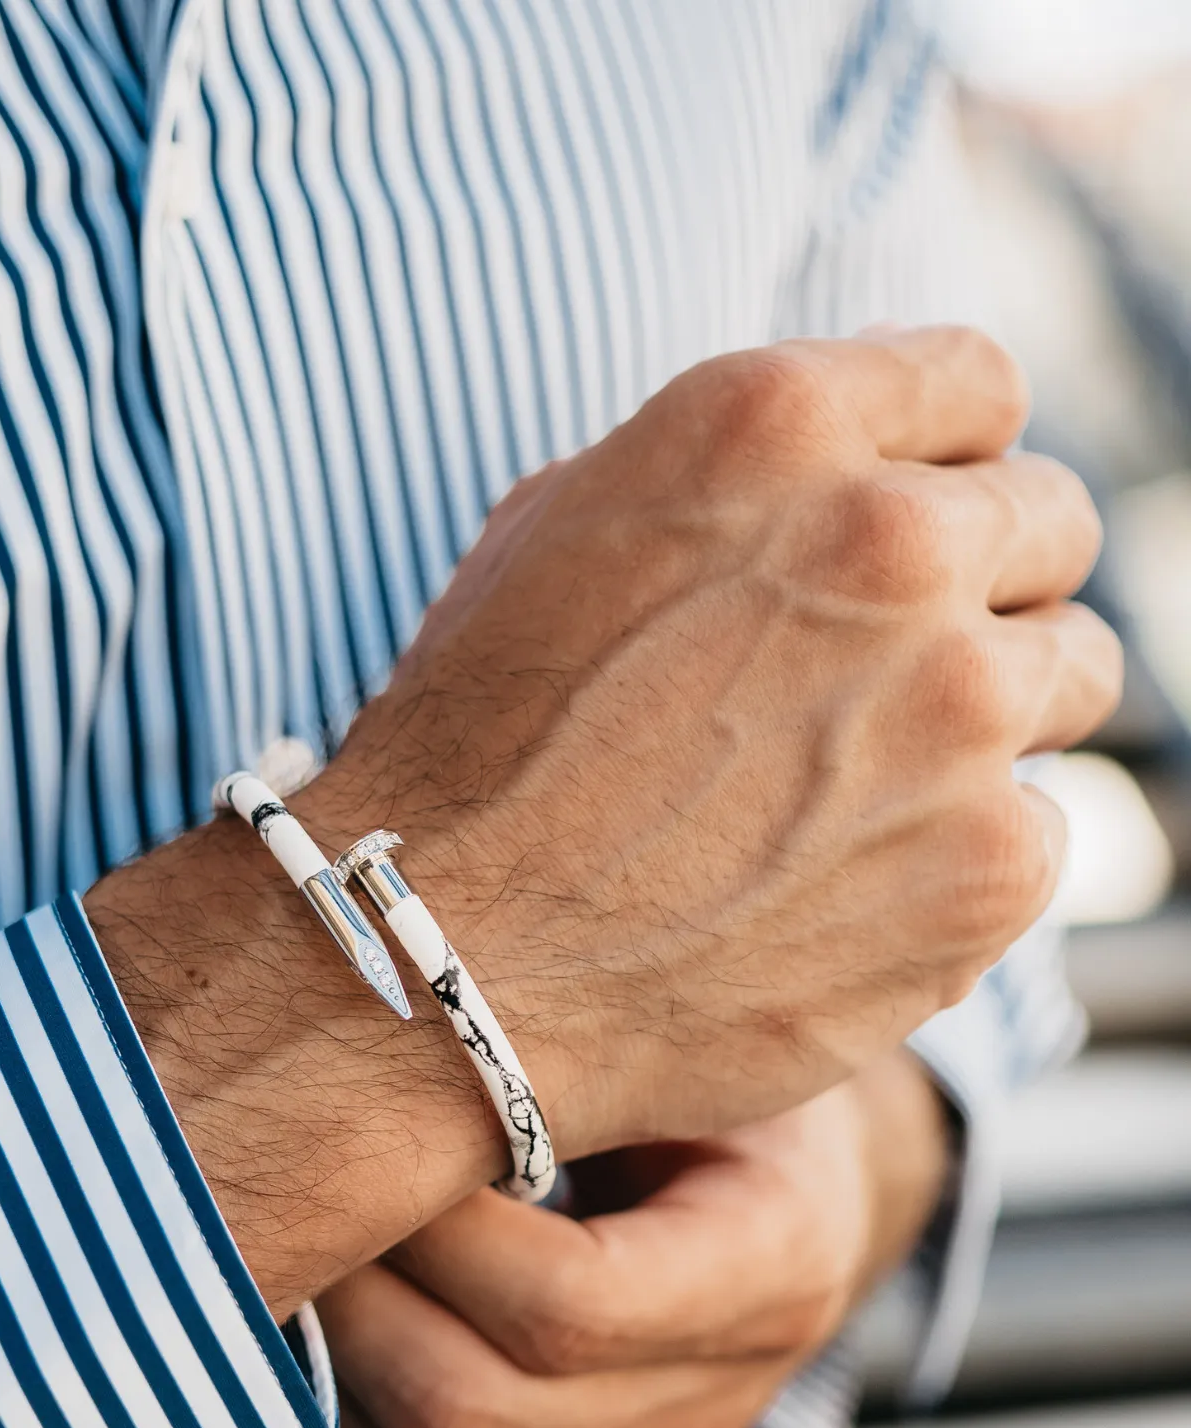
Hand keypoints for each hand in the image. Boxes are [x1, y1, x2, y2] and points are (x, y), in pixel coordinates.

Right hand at [90, 327, 1116, 1316]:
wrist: (437, 961)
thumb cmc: (470, 755)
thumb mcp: (557, 534)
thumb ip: (733, 482)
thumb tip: (851, 481)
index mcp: (775, 426)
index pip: (979, 385)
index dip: (943, 462)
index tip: (912, 527)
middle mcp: (891, 542)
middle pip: (1048, 522)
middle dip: (978, 588)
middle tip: (878, 680)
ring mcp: (959, 708)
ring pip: (1069, 676)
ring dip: (985, 721)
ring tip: (851, 792)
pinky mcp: (990, 864)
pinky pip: (1040, 829)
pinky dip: (959, 857)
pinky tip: (834, 889)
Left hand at [313, 1052, 950, 1427]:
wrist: (796, 1195)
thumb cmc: (719, 1082)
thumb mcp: (692, 1038)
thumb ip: (589, 1057)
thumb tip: (400, 1042)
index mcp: (771, 1272)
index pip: (570, 1303)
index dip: (438, 1232)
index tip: (369, 1136)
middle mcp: (704, 1410)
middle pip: (468, 1409)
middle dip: (350, 1296)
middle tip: (289, 1194)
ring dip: (317, 1366)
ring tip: (293, 1253)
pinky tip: (308, 1327)